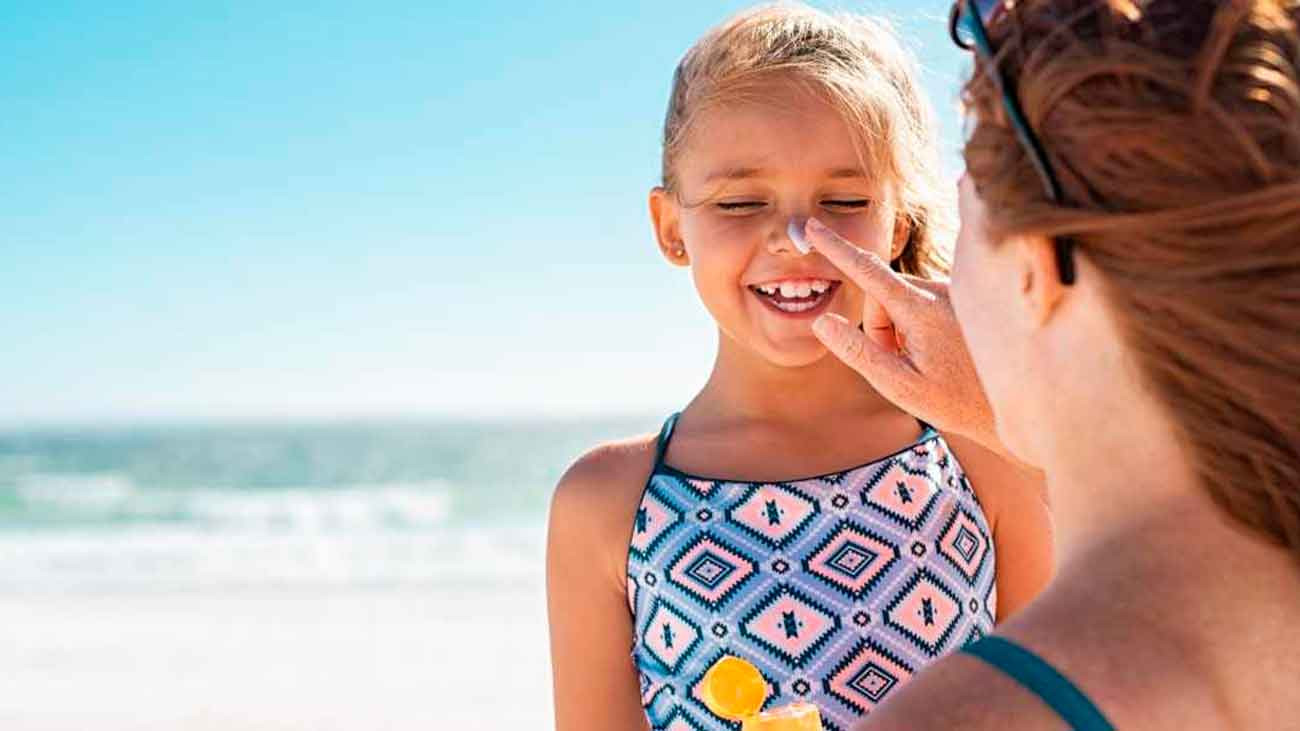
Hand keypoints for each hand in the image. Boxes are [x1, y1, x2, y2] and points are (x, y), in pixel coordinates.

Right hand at [803, 218, 1002, 454]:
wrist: (1018, 403)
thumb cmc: (957, 402)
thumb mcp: (899, 386)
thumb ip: (858, 352)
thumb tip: (823, 322)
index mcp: (922, 309)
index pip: (867, 271)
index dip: (835, 248)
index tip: (811, 227)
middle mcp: (941, 291)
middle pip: (882, 297)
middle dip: (880, 329)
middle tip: (902, 366)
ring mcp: (954, 293)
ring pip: (901, 301)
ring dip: (901, 330)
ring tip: (928, 363)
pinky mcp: (962, 298)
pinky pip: (922, 304)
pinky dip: (919, 327)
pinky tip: (943, 354)